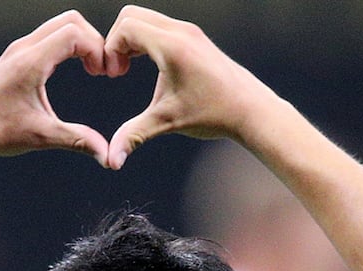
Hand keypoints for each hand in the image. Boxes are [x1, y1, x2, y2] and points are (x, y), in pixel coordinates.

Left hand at [0, 10, 110, 164]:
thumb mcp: (42, 136)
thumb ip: (78, 140)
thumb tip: (107, 156)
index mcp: (30, 62)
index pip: (74, 33)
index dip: (97, 49)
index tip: (104, 74)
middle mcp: (24, 48)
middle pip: (70, 21)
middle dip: (94, 41)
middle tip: (102, 69)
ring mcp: (20, 49)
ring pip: (60, 25)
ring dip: (82, 42)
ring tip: (92, 69)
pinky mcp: (18, 55)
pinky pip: (50, 36)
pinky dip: (69, 45)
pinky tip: (75, 68)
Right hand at [99, 5, 277, 168]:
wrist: (251, 110)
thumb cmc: (213, 115)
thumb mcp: (168, 122)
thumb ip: (134, 135)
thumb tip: (110, 162)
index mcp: (172, 46)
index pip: (126, 27)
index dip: (111, 49)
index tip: (113, 76)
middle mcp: (181, 31)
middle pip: (131, 15)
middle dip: (117, 40)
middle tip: (118, 71)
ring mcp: (190, 31)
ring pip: (146, 18)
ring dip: (131, 39)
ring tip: (129, 68)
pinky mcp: (195, 37)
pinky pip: (160, 26)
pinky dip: (146, 39)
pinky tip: (148, 66)